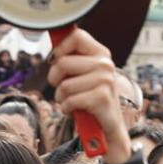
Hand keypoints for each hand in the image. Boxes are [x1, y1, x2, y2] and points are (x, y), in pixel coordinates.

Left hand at [46, 29, 127, 160]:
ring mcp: (105, 80)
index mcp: (101, 53)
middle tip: (64, 89)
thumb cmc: (90, 99)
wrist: (108, 128)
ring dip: (61, 98)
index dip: (60, 48)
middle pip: (62, 62)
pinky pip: (69, 100)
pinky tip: (75, 110)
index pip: (76, 35)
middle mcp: (105, 64)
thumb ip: (71, 59)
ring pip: (63, 85)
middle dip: (55, 80)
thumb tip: (53, 44)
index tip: (57, 61)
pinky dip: (66, 108)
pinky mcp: (101, 97)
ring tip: (72, 101)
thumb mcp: (82, 75)